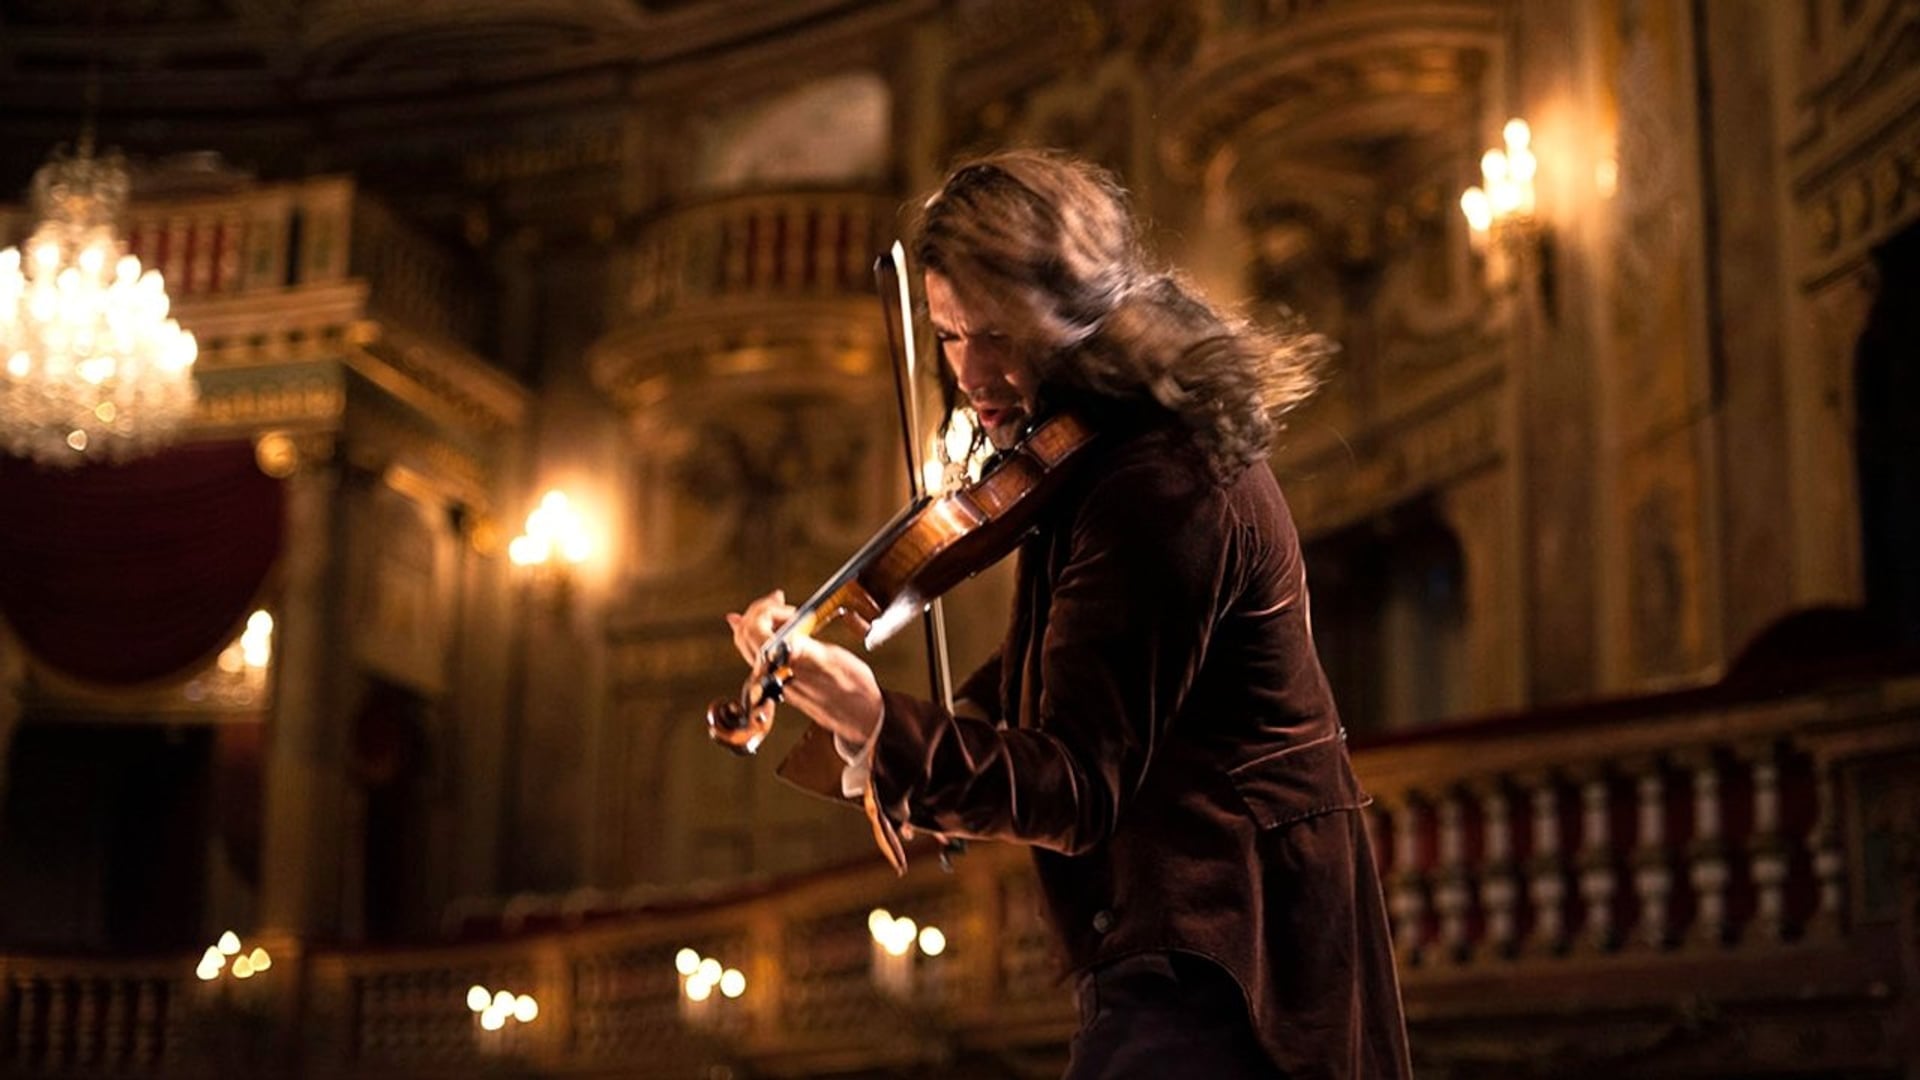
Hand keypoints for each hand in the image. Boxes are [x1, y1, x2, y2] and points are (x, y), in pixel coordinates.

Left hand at [726, 590, 882, 746]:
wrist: (860, 715)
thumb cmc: (854, 690)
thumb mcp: (834, 663)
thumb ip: (805, 650)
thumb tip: (786, 638)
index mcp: (783, 669)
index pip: (754, 631)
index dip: (767, 610)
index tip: (790, 606)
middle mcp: (773, 675)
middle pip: (745, 633)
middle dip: (760, 610)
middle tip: (780, 599)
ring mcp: (773, 677)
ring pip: (748, 642)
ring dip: (760, 618)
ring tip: (778, 606)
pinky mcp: (779, 678)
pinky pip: (758, 652)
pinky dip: (759, 631)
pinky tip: (765, 622)